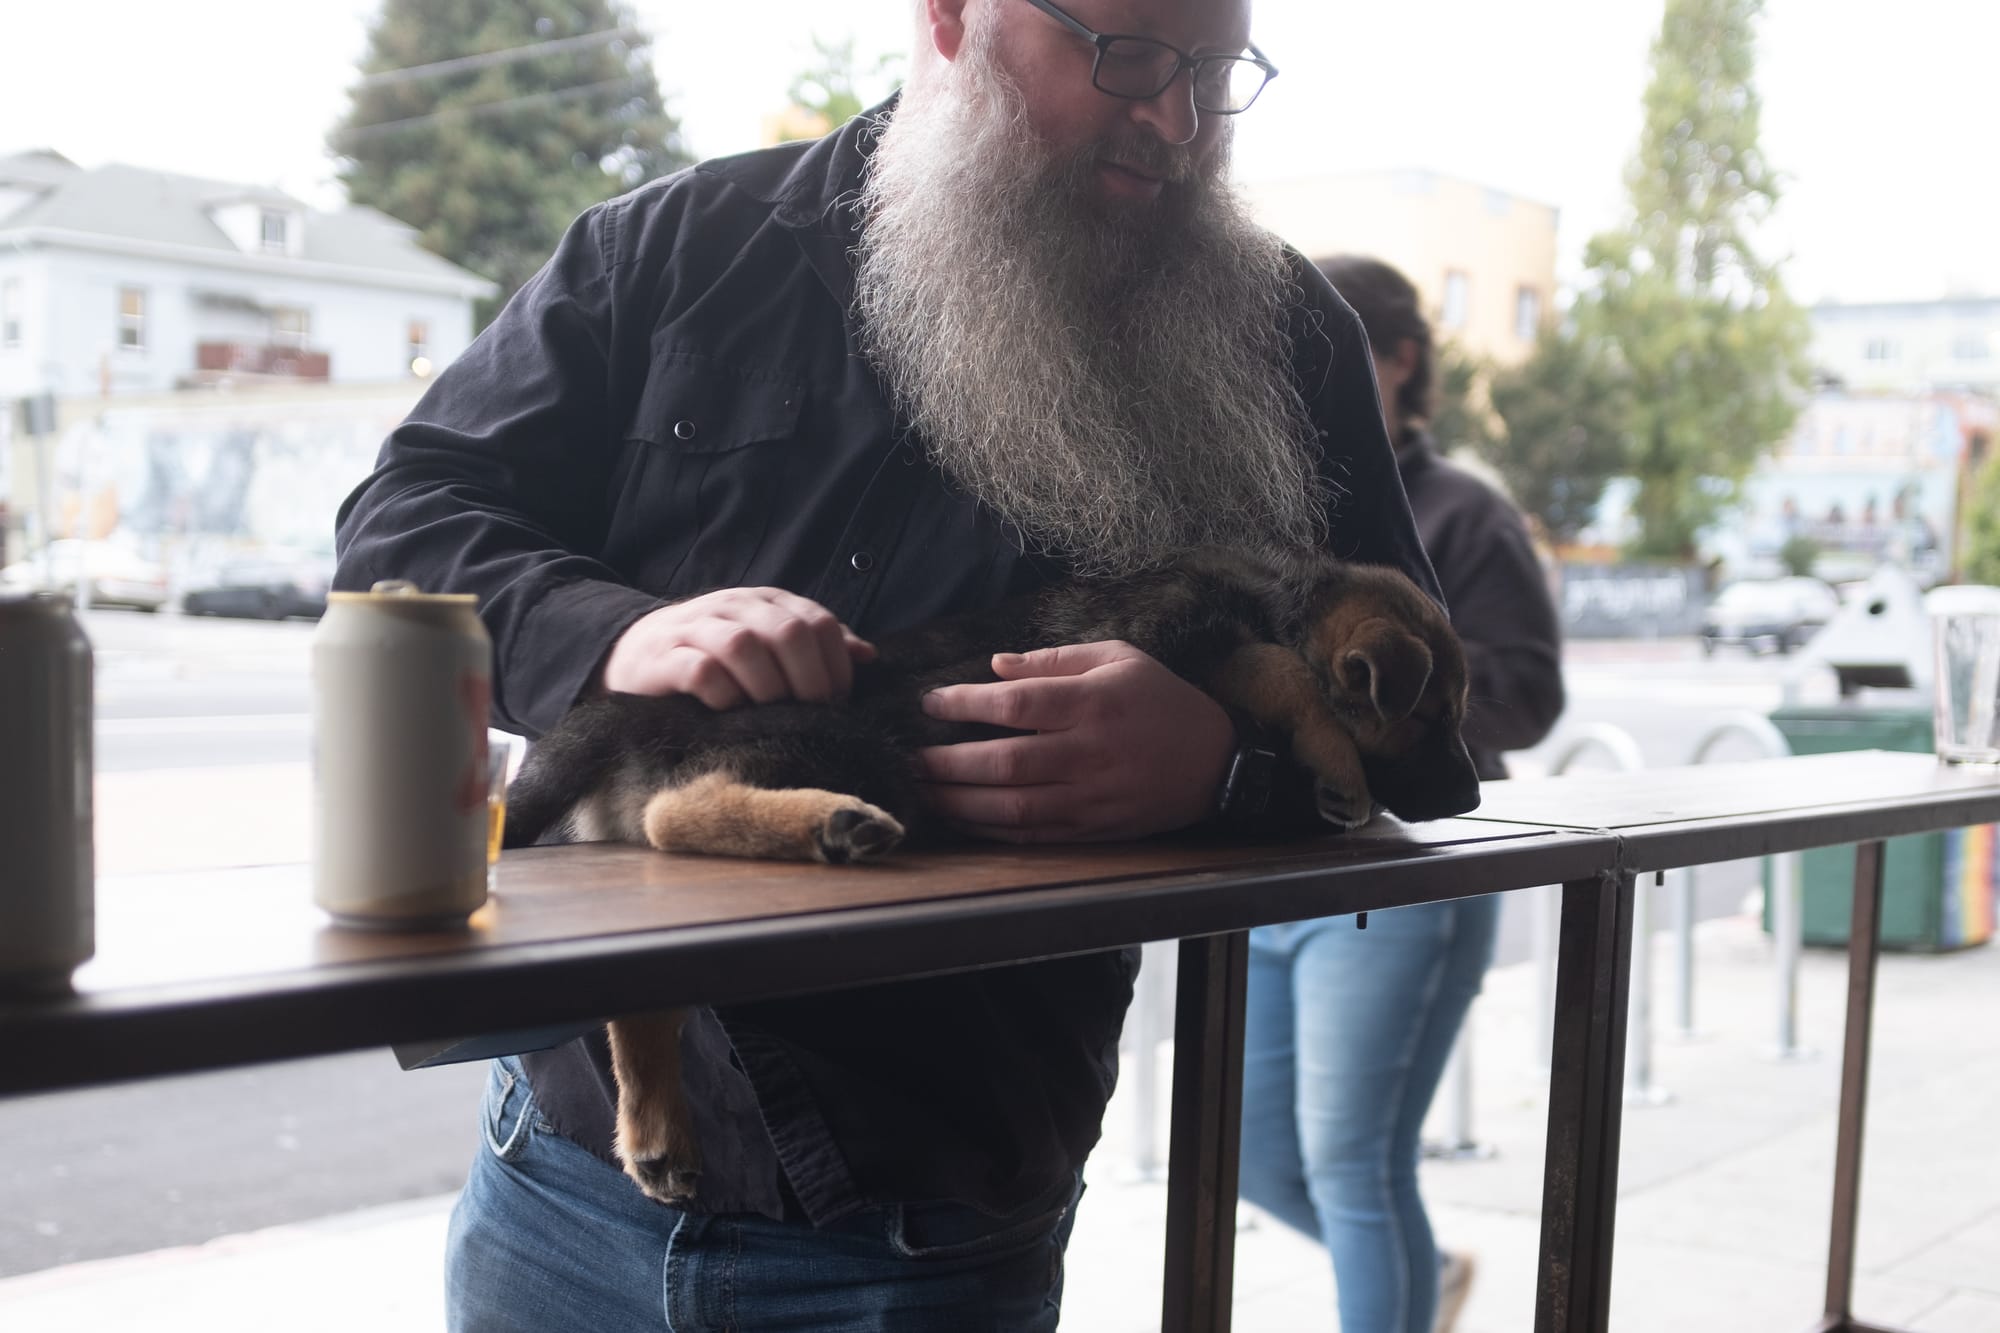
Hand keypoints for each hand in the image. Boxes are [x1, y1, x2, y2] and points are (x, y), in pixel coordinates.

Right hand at [599, 588, 875, 707]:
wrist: (633, 654)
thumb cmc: (713, 657)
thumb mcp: (767, 643)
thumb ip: (814, 646)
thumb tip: (867, 655)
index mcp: (766, 602)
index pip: (819, 622)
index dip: (836, 667)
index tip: (836, 704)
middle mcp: (733, 606)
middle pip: (787, 631)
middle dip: (809, 680)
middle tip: (809, 716)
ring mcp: (695, 629)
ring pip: (743, 644)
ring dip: (767, 687)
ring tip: (772, 716)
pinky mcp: (663, 659)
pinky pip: (701, 671)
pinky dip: (724, 695)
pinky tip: (731, 712)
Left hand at [916, 641, 1235, 842]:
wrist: (1215, 762)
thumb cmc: (1161, 700)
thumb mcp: (1118, 657)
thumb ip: (1055, 659)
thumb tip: (995, 665)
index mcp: (1094, 704)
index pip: (1015, 706)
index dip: (965, 705)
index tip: (931, 702)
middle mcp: (1089, 754)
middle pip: (1004, 763)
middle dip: (947, 763)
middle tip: (911, 757)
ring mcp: (1091, 798)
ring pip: (1011, 808)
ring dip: (958, 801)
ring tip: (922, 789)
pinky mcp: (1093, 829)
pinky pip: (1031, 835)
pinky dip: (989, 829)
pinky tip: (960, 816)